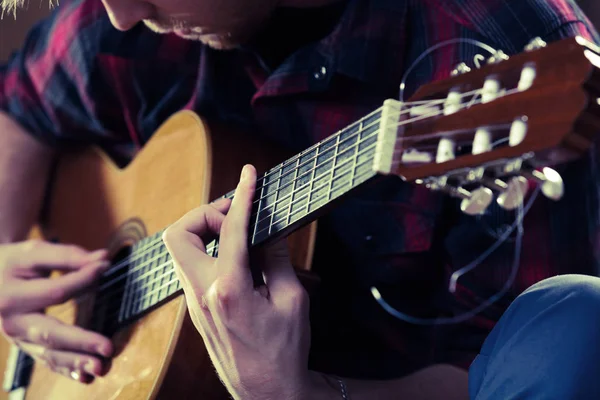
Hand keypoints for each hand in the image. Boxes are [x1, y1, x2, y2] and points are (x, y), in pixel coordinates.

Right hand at [0, 241, 113, 381]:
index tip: (105, 267)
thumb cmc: (12, 264)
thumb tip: (103, 258)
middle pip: (50, 334)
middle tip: (107, 347)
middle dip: (80, 341)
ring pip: (49, 355)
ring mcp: (19, 339)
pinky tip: (87, 377)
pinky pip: (48, 362)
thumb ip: (67, 256)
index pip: (55, 291)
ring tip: (102, 366)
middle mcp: (13, 322)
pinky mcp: (27, 347)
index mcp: (12, 296)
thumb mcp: (32, 253)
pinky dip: (67, 371)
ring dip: (77, 363)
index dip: (83, 279)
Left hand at [163, 165, 311, 399]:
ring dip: (205, 232)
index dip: (242, 196)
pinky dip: (209, 250)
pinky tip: (235, 256)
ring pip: (181, 250)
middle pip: (178, 234)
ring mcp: (193, 303)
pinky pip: (192, 267)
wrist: (266, 392)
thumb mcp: (292, 300)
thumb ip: (277, 258)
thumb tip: (269, 228)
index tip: (249, 174)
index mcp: (229, 289)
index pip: (230, 230)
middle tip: (235, 214)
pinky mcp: (195, 310)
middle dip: (204, 214)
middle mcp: (202, 294)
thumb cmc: (284, 351)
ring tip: (238, 232)